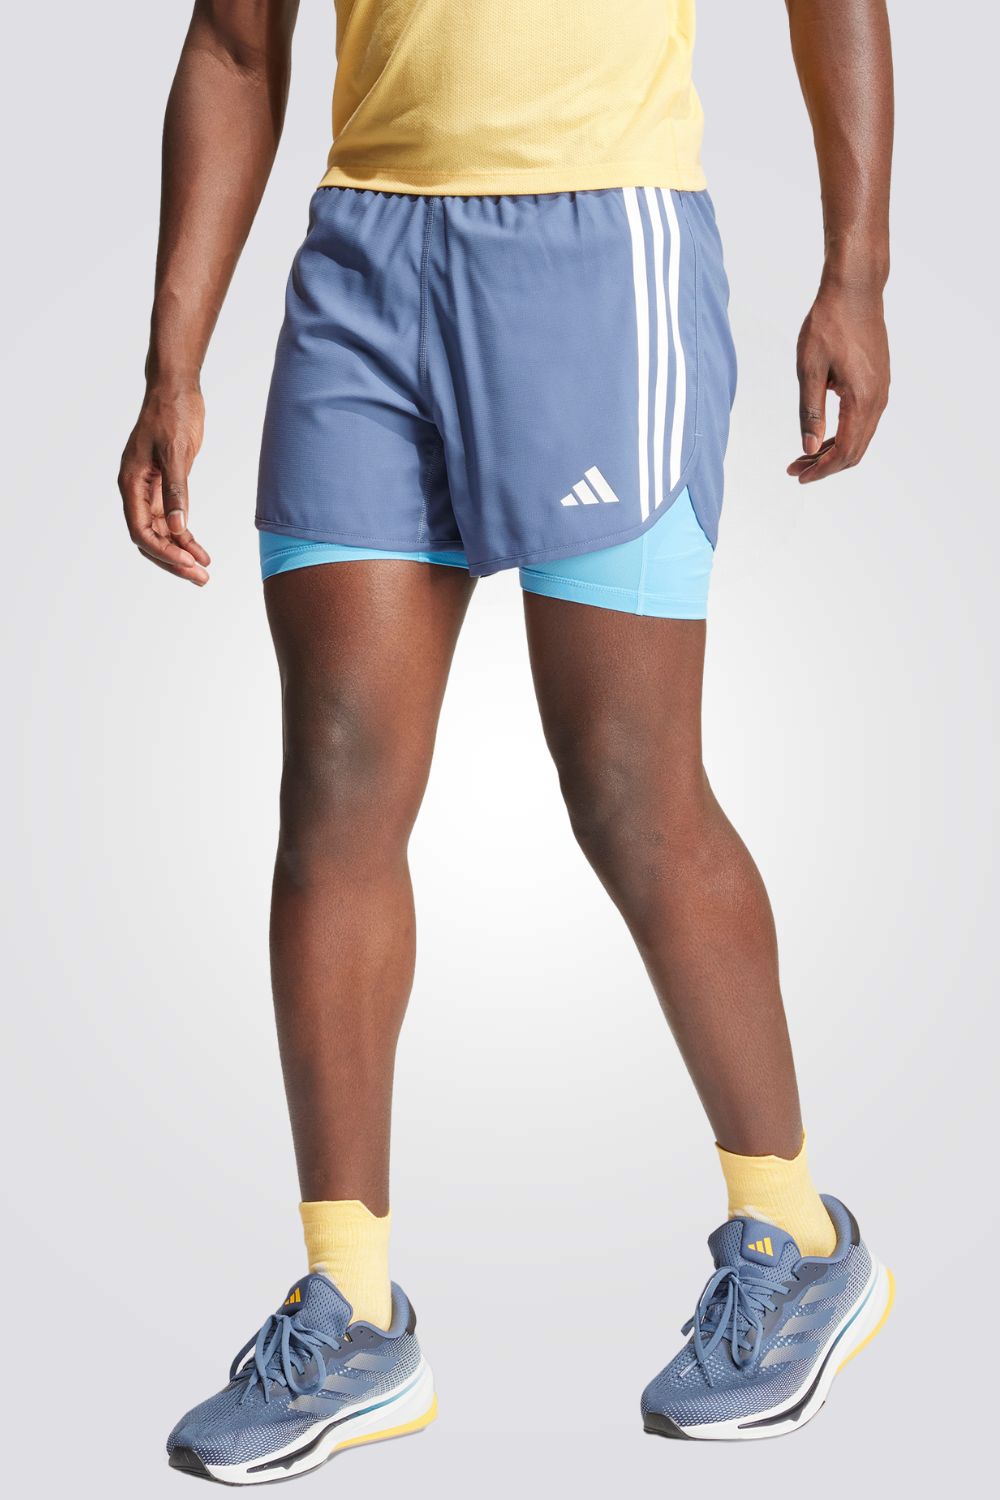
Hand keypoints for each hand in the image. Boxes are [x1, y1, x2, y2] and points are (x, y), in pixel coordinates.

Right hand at [118, 385, 210, 583]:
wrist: (176, 389)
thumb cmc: (173, 414)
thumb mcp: (177, 452)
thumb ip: (176, 491)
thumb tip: (179, 527)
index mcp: (131, 482)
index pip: (141, 529)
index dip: (163, 551)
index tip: (187, 563)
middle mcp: (136, 490)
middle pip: (150, 538)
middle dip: (173, 560)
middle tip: (201, 579)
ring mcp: (149, 490)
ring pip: (161, 533)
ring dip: (181, 553)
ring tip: (204, 572)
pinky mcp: (164, 486)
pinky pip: (172, 520)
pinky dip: (186, 537)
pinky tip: (201, 551)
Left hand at [787, 286, 889, 483]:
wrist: (855, 291)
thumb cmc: (829, 324)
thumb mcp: (809, 370)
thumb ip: (810, 412)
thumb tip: (809, 448)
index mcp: (862, 399)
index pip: (844, 451)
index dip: (820, 469)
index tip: (798, 476)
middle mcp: (878, 399)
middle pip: (855, 451)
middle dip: (825, 466)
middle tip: (795, 469)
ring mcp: (881, 391)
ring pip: (860, 437)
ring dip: (832, 451)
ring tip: (803, 455)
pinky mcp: (879, 382)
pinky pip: (863, 421)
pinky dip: (843, 434)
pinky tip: (821, 433)